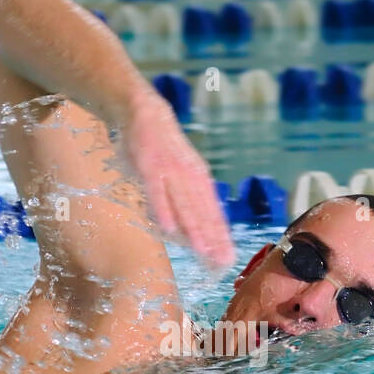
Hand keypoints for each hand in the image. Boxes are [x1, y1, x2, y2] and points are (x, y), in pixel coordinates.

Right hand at [120, 91, 234, 268]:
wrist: (145, 111)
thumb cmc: (161, 148)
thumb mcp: (180, 172)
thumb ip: (185, 198)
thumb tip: (186, 229)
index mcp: (200, 180)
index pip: (213, 213)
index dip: (220, 236)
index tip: (228, 258)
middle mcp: (190, 177)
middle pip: (203, 213)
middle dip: (213, 239)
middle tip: (222, 262)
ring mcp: (170, 172)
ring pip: (184, 205)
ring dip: (194, 229)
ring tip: (203, 252)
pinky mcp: (150, 167)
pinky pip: (157, 193)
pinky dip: (163, 210)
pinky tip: (169, 229)